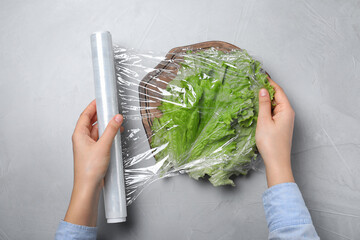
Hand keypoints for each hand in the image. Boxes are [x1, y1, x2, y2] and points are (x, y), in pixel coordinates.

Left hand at [64, 100, 123, 225]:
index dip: (93, 106)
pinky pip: (101, 139)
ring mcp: (88, 146)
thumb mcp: (103, 146)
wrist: (88, 187)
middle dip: (102, 115)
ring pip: (98, 130)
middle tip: (111, 108)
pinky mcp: (94, 152)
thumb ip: (111, 130)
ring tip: (117, 122)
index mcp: (79, 134)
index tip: (100, 99)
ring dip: (107, 126)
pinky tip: (116, 135)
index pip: (85, 114)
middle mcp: (82, 139)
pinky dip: (108, 135)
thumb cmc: (89, 170)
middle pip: (91, 121)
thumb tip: (116, 118)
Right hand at [256, 78, 294, 187]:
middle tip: (254, 82)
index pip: (278, 90)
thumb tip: (263, 90)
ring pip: (275, 105)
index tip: (261, 74)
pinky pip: (273, 113)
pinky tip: (258, 108)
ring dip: (266, 99)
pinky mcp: (280, 126)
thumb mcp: (264, 121)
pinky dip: (266, 108)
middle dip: (267, 89)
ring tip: (254, 93)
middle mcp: (288, 114)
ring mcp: (284, 120)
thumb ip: (264, 104)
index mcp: (286, 110)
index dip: (269, 82)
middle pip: (277, 96)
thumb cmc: (271, 143)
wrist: (277, 162)